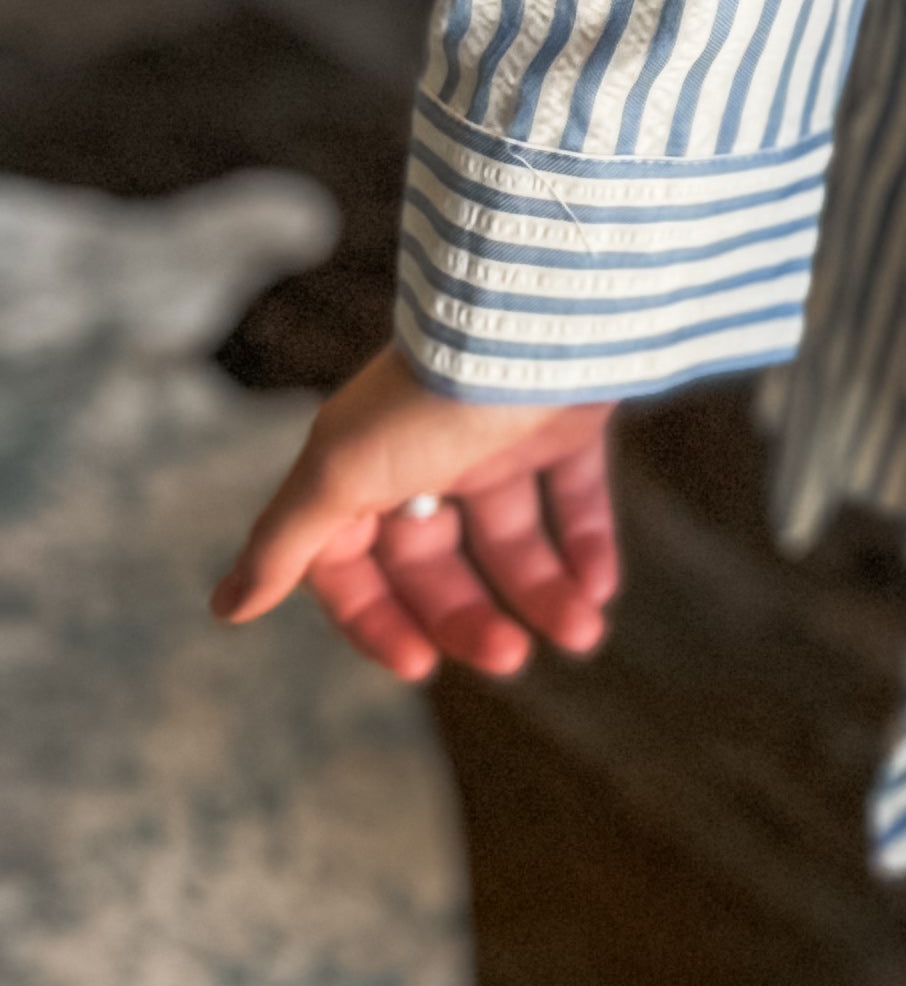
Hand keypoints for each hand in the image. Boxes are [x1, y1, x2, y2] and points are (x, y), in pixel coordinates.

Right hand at [214, 346, 622, 685]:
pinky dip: (588, 544)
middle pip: (438, 564)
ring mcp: (494, 439)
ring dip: (545, 594)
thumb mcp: (341, 473)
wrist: (532, 320)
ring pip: (514, 539)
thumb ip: (287, 542)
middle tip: (512, 660)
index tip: (421, 665)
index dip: (378, 620)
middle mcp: (424, 457)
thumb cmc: (428, 398)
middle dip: (473, 618)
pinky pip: (575, 496)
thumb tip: (225, 609)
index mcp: (360, 469)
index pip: (353, 566)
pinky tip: (599, 588)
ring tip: (584, 635)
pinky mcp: (562, 422)